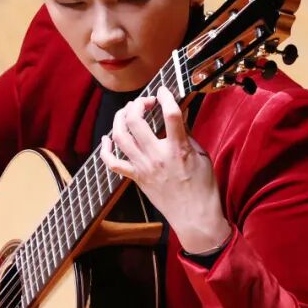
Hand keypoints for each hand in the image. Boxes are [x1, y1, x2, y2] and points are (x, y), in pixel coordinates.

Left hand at [100, 85, 231, 252]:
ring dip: (120, 119)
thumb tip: (178, 111)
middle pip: (136, 122)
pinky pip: (112, 162)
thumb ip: (187, 133)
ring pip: (120, 137)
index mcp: (179, 149)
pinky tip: (107, 138)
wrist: (194, 216)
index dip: (166, 96)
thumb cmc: (202, 186)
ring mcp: (143, 167)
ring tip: (128, 112)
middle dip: (137, 104)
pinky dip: (105, 149)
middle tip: (145, 101)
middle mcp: (157, 156)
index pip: (171, 115)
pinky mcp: (135, 177)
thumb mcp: (202, 155)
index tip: (163, 90)